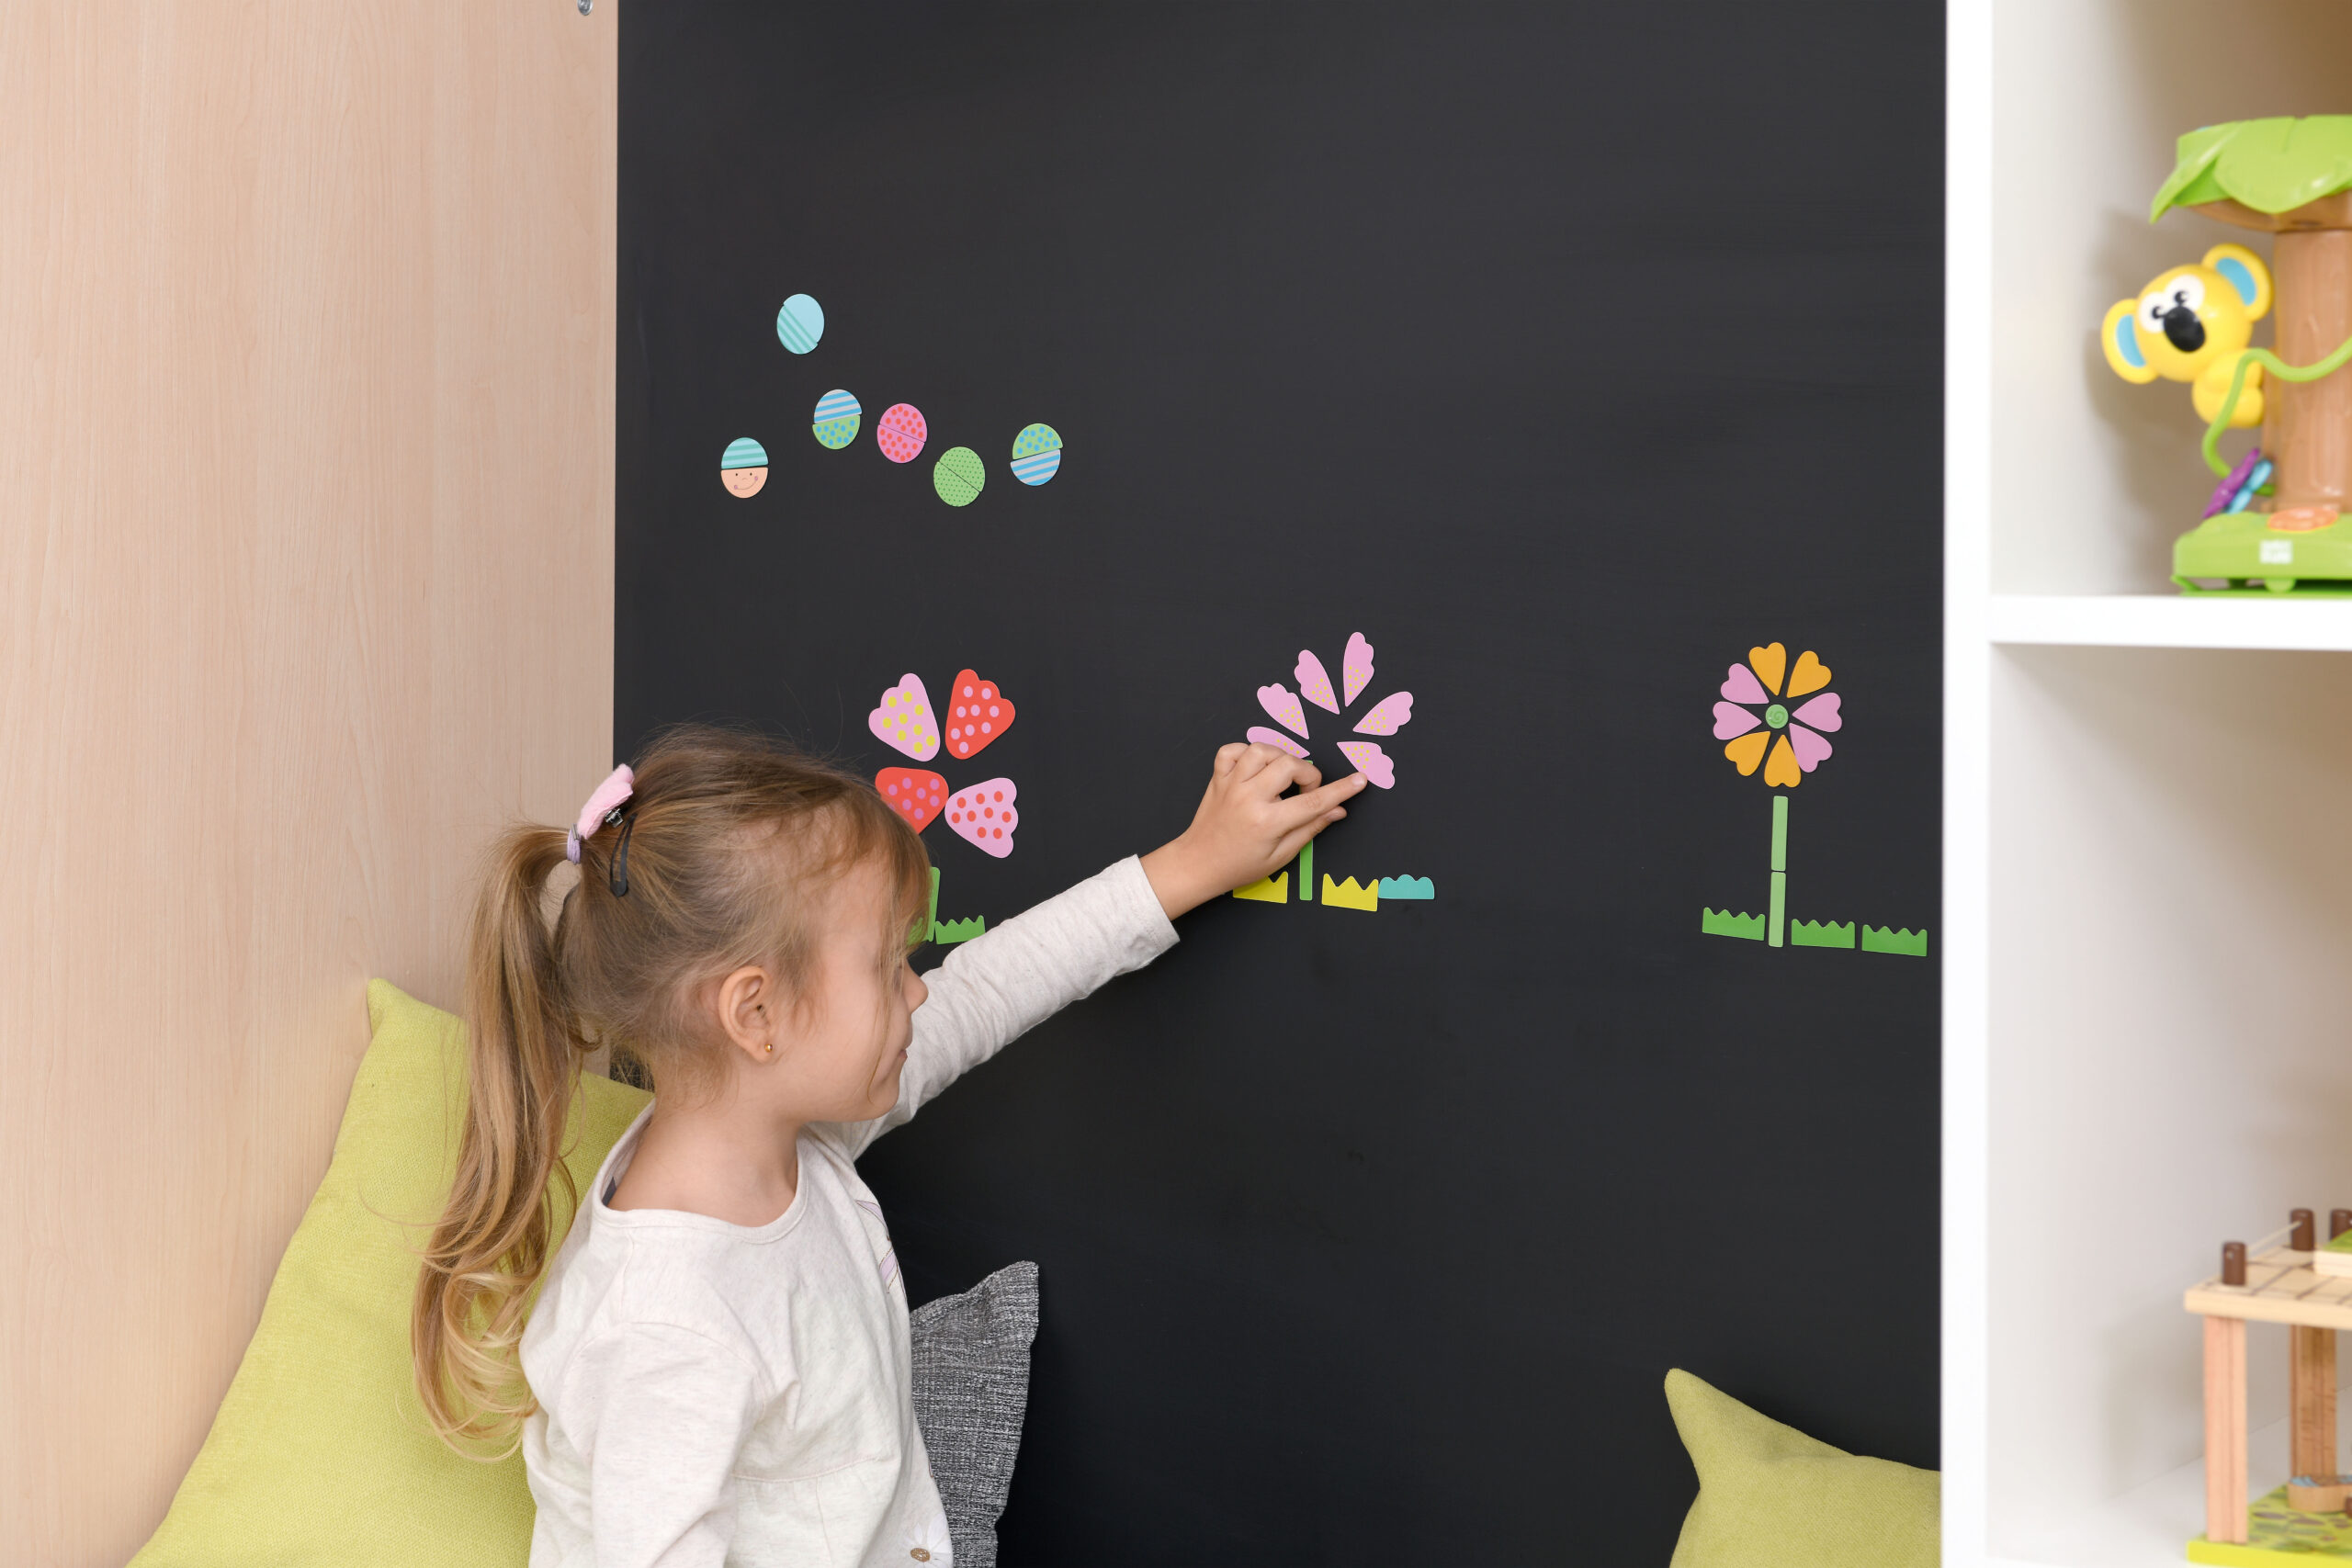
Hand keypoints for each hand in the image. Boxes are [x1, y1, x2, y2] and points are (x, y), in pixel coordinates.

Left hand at [1139, 744, 1367, 919]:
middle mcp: (1249, 798)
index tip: (1359, 780)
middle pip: (1289, 765)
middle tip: (1305, 791)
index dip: (1342, 789)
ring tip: (1282, 776)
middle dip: (1307, 774)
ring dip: (1280, 757)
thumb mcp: (1281, 856)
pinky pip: (1232, 749)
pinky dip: (1247, 752)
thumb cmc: (1240, 865)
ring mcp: (1230, 785)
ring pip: (1262, 750)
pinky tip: (1256, 767)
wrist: (1198, 864)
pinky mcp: (1217, 778)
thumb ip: (1310, 829)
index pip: (1314, 801)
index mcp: (1268, 822)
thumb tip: (1338, 811)